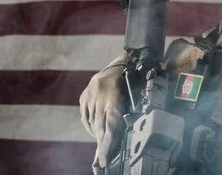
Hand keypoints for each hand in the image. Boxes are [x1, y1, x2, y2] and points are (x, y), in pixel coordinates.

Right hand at [80, 54, 129, 174]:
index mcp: (115, 96)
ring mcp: (90, 94)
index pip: (109, 125)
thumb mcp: (137, 96)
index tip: (104, 158)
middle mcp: (100, 96)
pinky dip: (89, 123)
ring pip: (90, 121)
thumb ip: (128, 114)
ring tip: (101, 142)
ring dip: (95, 133)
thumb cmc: (135, 81)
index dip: (106, 144)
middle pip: (99, 126)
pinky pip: (84, 114)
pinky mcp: (85, 94)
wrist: (124, 61)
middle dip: (101, 143)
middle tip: (102, 158)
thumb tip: (121, 136)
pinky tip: (94, 129)